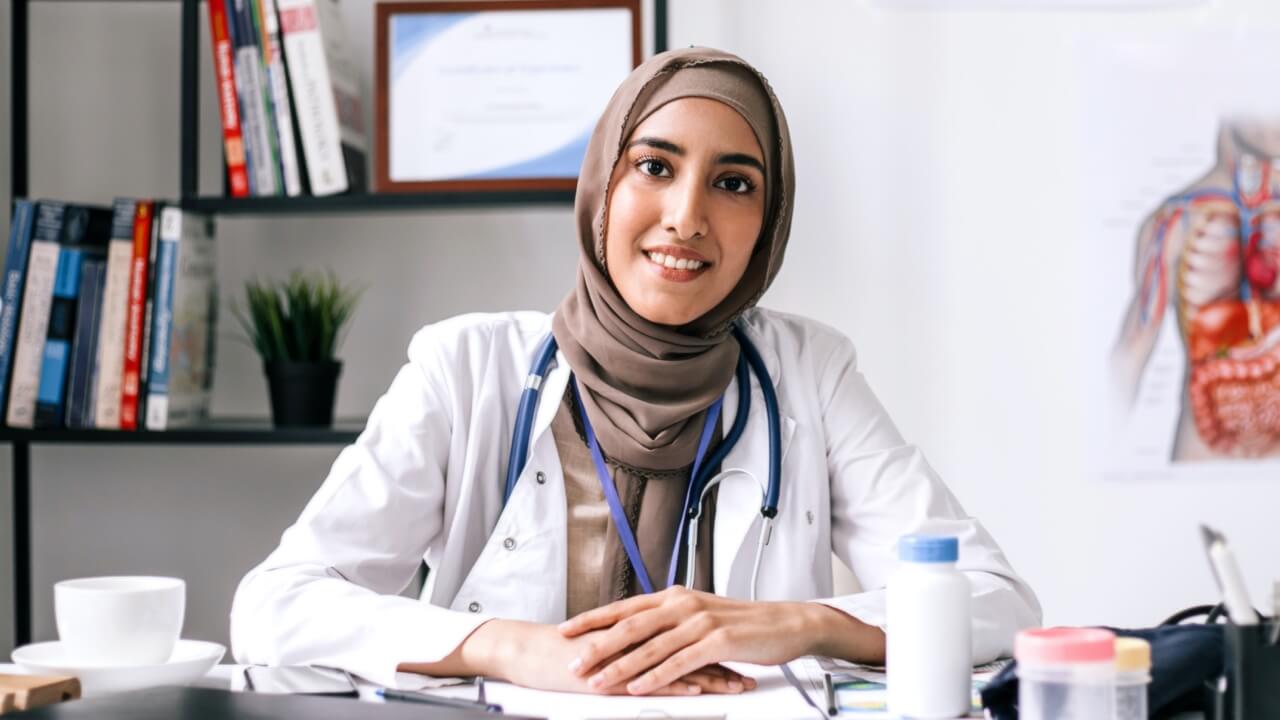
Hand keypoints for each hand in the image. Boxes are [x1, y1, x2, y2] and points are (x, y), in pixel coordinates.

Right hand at [401, 618, 755, 695]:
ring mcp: (627, 656)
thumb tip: (651, 655)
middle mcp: (636, 639)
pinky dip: (678, 685)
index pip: (684, 637)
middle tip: (753, 668)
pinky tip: (700, 690)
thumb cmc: (556, 654)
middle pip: (689, 648)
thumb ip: (627, 649)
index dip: (714, 645)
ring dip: (711, 676)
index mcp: (636, 630)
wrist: (524, 651)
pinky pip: (652, 680)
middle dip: (723, 660)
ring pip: (677, 664)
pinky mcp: (614, 675)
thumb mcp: (601, 648)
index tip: (741, 652)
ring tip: (739, 685)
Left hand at [558, 586, 882, 694]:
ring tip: (597, 681)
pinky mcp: (717, 641)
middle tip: (572, 662)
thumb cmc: (744, 623)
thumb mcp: (701, 615)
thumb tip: (639, 630)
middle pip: (630, 626)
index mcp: (675, 596)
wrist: (786, 622)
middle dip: (596, 646)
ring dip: (620, 666)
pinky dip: (655, 676)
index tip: (565, 630)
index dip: (593, 619)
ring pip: (650, 646)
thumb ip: (670, 621)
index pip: (625, 608)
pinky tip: (639, 687)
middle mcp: (683, 604)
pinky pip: (679, 662)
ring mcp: (700, 622)